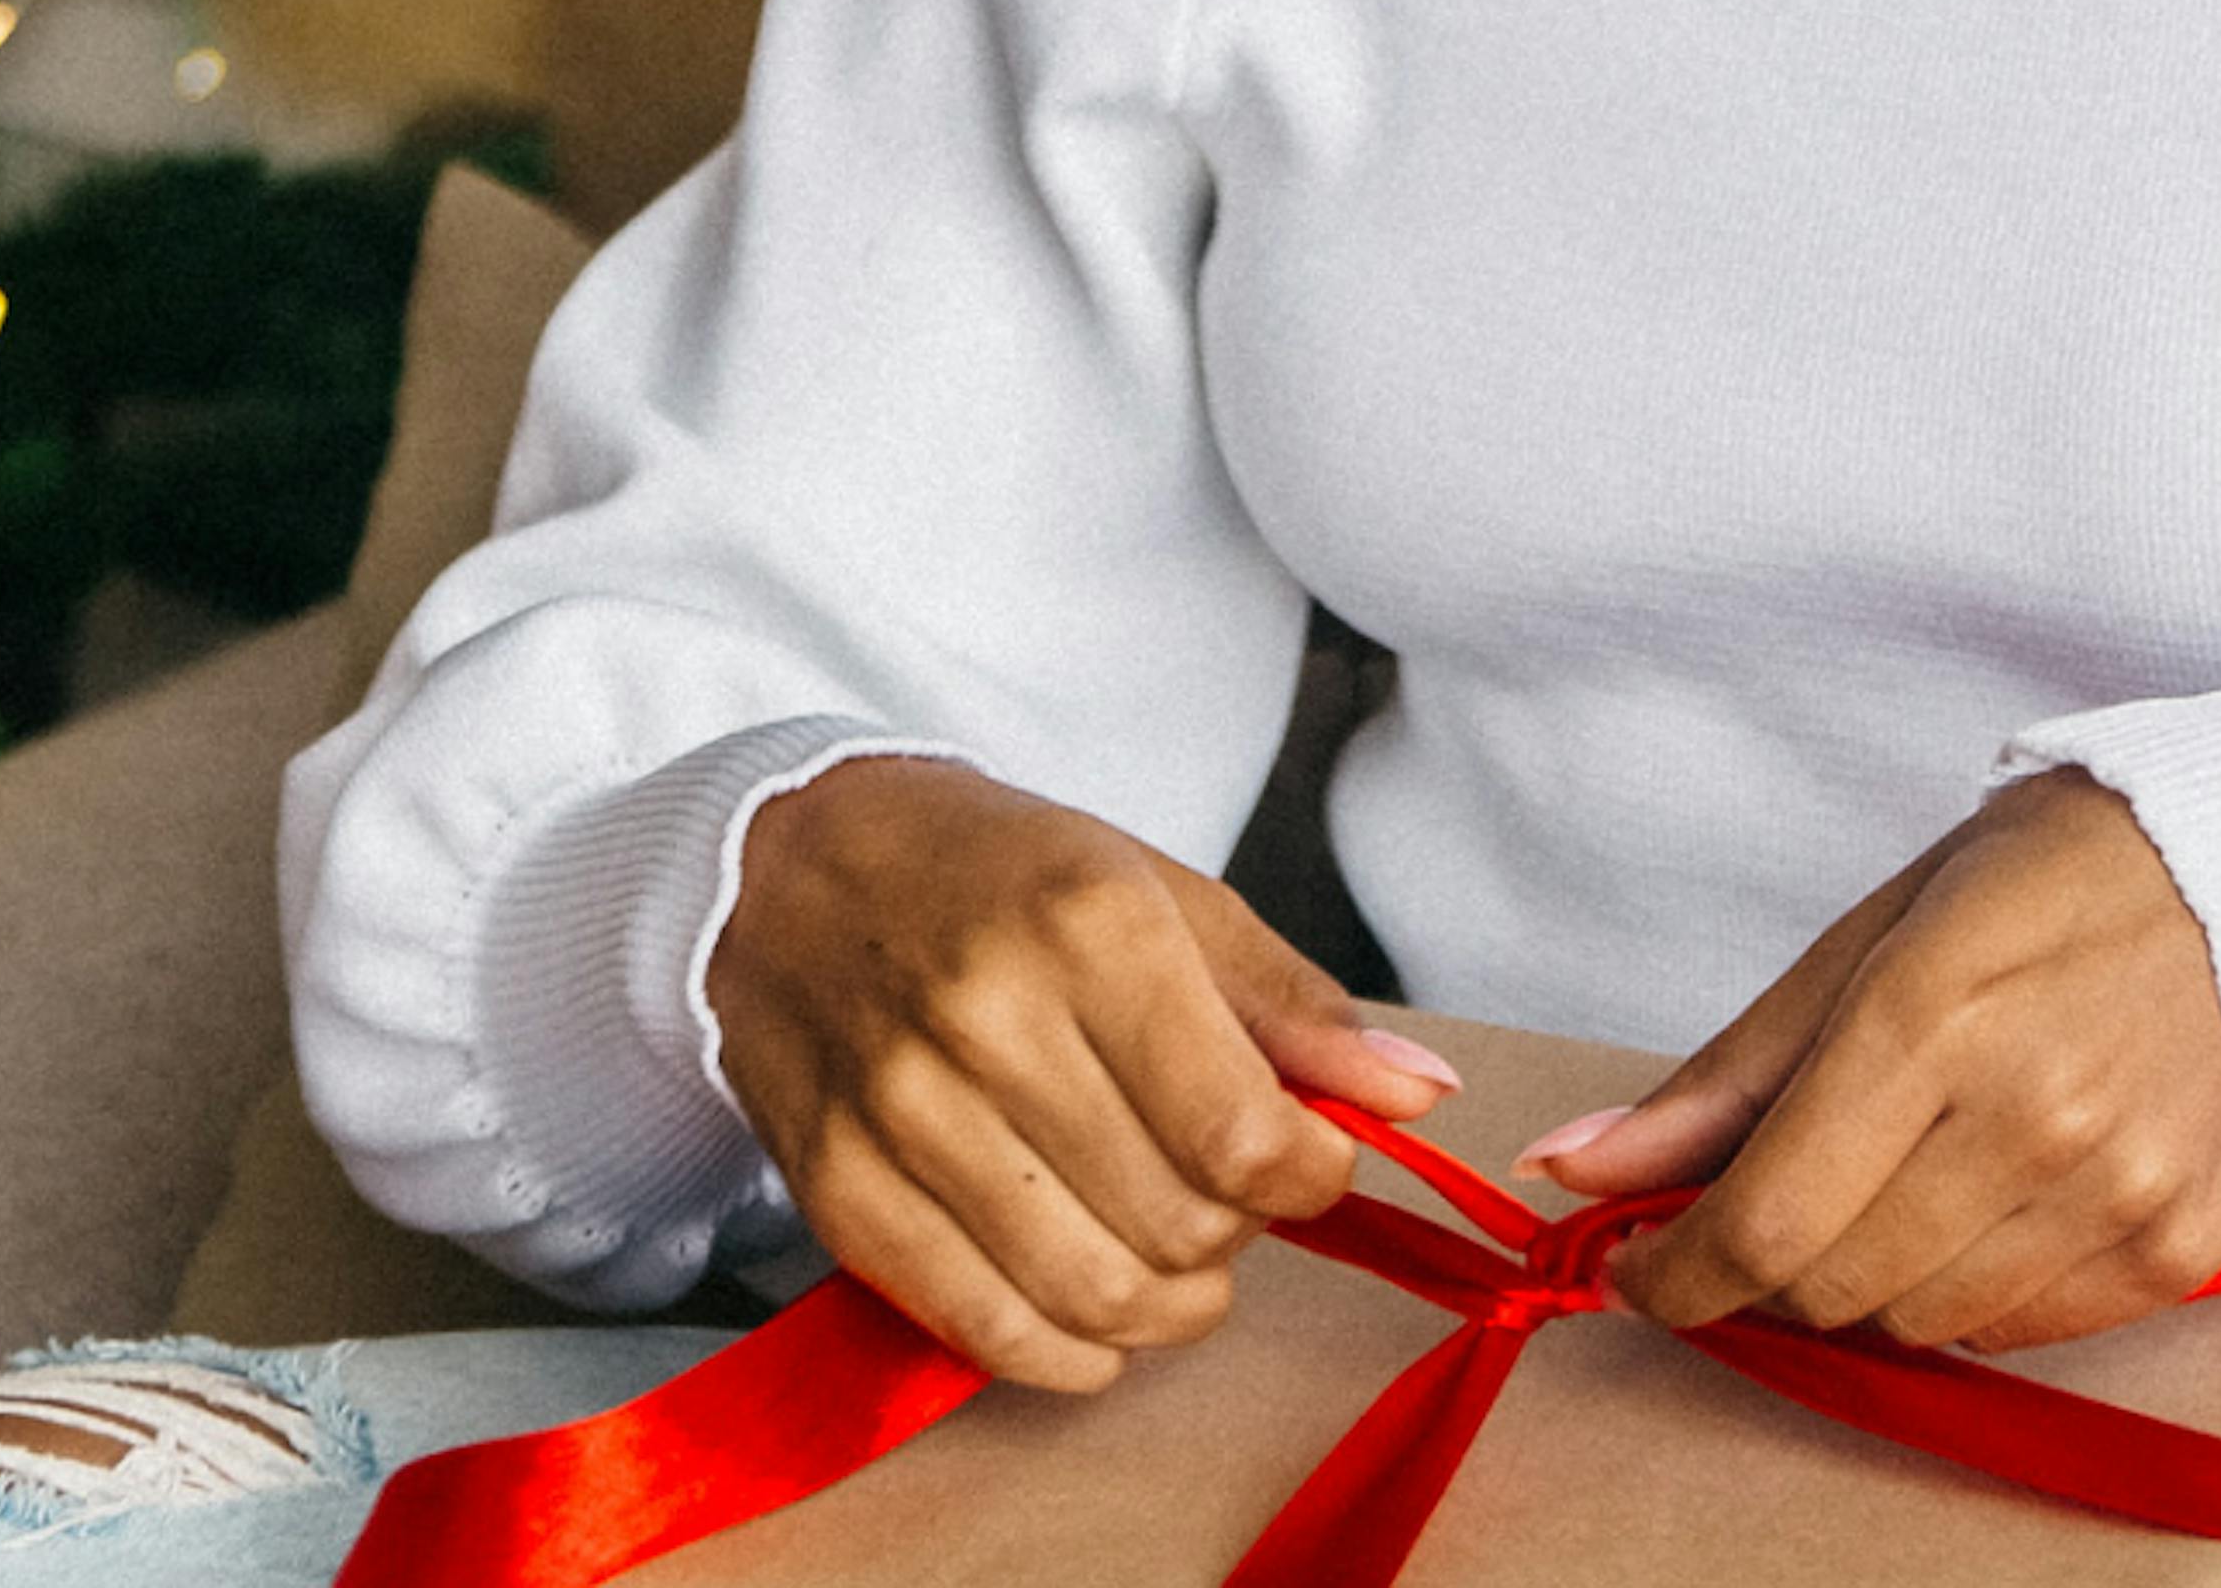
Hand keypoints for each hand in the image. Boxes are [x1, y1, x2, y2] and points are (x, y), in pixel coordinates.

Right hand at [706, 755, 1459, 1393]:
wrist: (800, 867)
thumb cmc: (1007, 874)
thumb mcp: (1166, 895)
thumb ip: (1295, 1008)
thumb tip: (1420, 1096)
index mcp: (1091, 926)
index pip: (1242, 1129)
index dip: (1311, 1176)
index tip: (1316, 1162)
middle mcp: (991, 1020)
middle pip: (1176, 1221)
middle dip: (1239, 1232)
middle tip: (1232, 1189)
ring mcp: (905, 1113)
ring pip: (1089, 1293)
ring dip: (1169, 1307)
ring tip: (1181, 1259)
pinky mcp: (841, 1191)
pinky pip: (982, 1329)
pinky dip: (1066, 1354)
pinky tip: (1099, 1318)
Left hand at [1518, 766, 2220, 1353]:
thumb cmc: (2040, 881)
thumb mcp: (1867, 935)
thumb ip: (1724, 1074)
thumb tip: (1576, 1166)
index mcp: (1933, 1011)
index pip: (1765, 1218)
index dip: (1674, 1269)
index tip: (1634, 1265)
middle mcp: (2033, 1113)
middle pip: (1831, 1287)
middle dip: (1759, 1271)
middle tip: (1759, 1206)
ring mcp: (2116, 1189)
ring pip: (1918, 1321)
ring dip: (1864, 1278)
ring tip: (1892, 1175)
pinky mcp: (2179, 1245)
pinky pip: (2018, 1328)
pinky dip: (1967, 1285)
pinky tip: (1985, 1191)